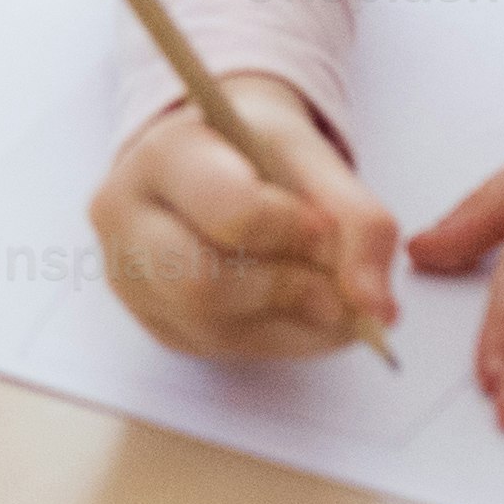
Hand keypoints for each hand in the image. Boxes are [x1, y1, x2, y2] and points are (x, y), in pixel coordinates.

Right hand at [89, 71, 401, 361]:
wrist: (217, 157)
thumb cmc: (259, 153)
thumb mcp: (312, 158)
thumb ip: (358, 220)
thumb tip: (377, 311)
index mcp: (161, 154)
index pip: (231, 212)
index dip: (296, 231)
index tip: (326, 228)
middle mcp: (126, 218)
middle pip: (202, 284)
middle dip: (288, 288)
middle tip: (332, 280)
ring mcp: (131, 279)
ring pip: (215, 329)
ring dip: (293, 321)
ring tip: (323, 293)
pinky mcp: (156, 323)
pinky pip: (228, 351)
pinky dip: (284, 338)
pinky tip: (295, 307)